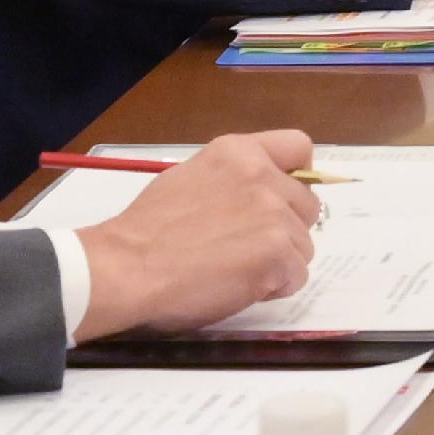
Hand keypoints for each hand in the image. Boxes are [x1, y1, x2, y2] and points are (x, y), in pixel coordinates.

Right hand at [70, 131, 320, 339]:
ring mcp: (273, 214)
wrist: (125, 268)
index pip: (298, 148)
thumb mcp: (191, 178)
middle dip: (286, 229)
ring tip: (235, 269)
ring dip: (278, 263)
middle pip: (308, 205)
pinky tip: (240, 286)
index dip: (297, 177)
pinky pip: (296, 276)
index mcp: (239, 152)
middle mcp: (262, 176)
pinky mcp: (276, 253)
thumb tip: (260, 193)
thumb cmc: (148, 231)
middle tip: (247, 246)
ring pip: (303, 245)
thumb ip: (232, 179)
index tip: (283, 199)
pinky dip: (274, 287)